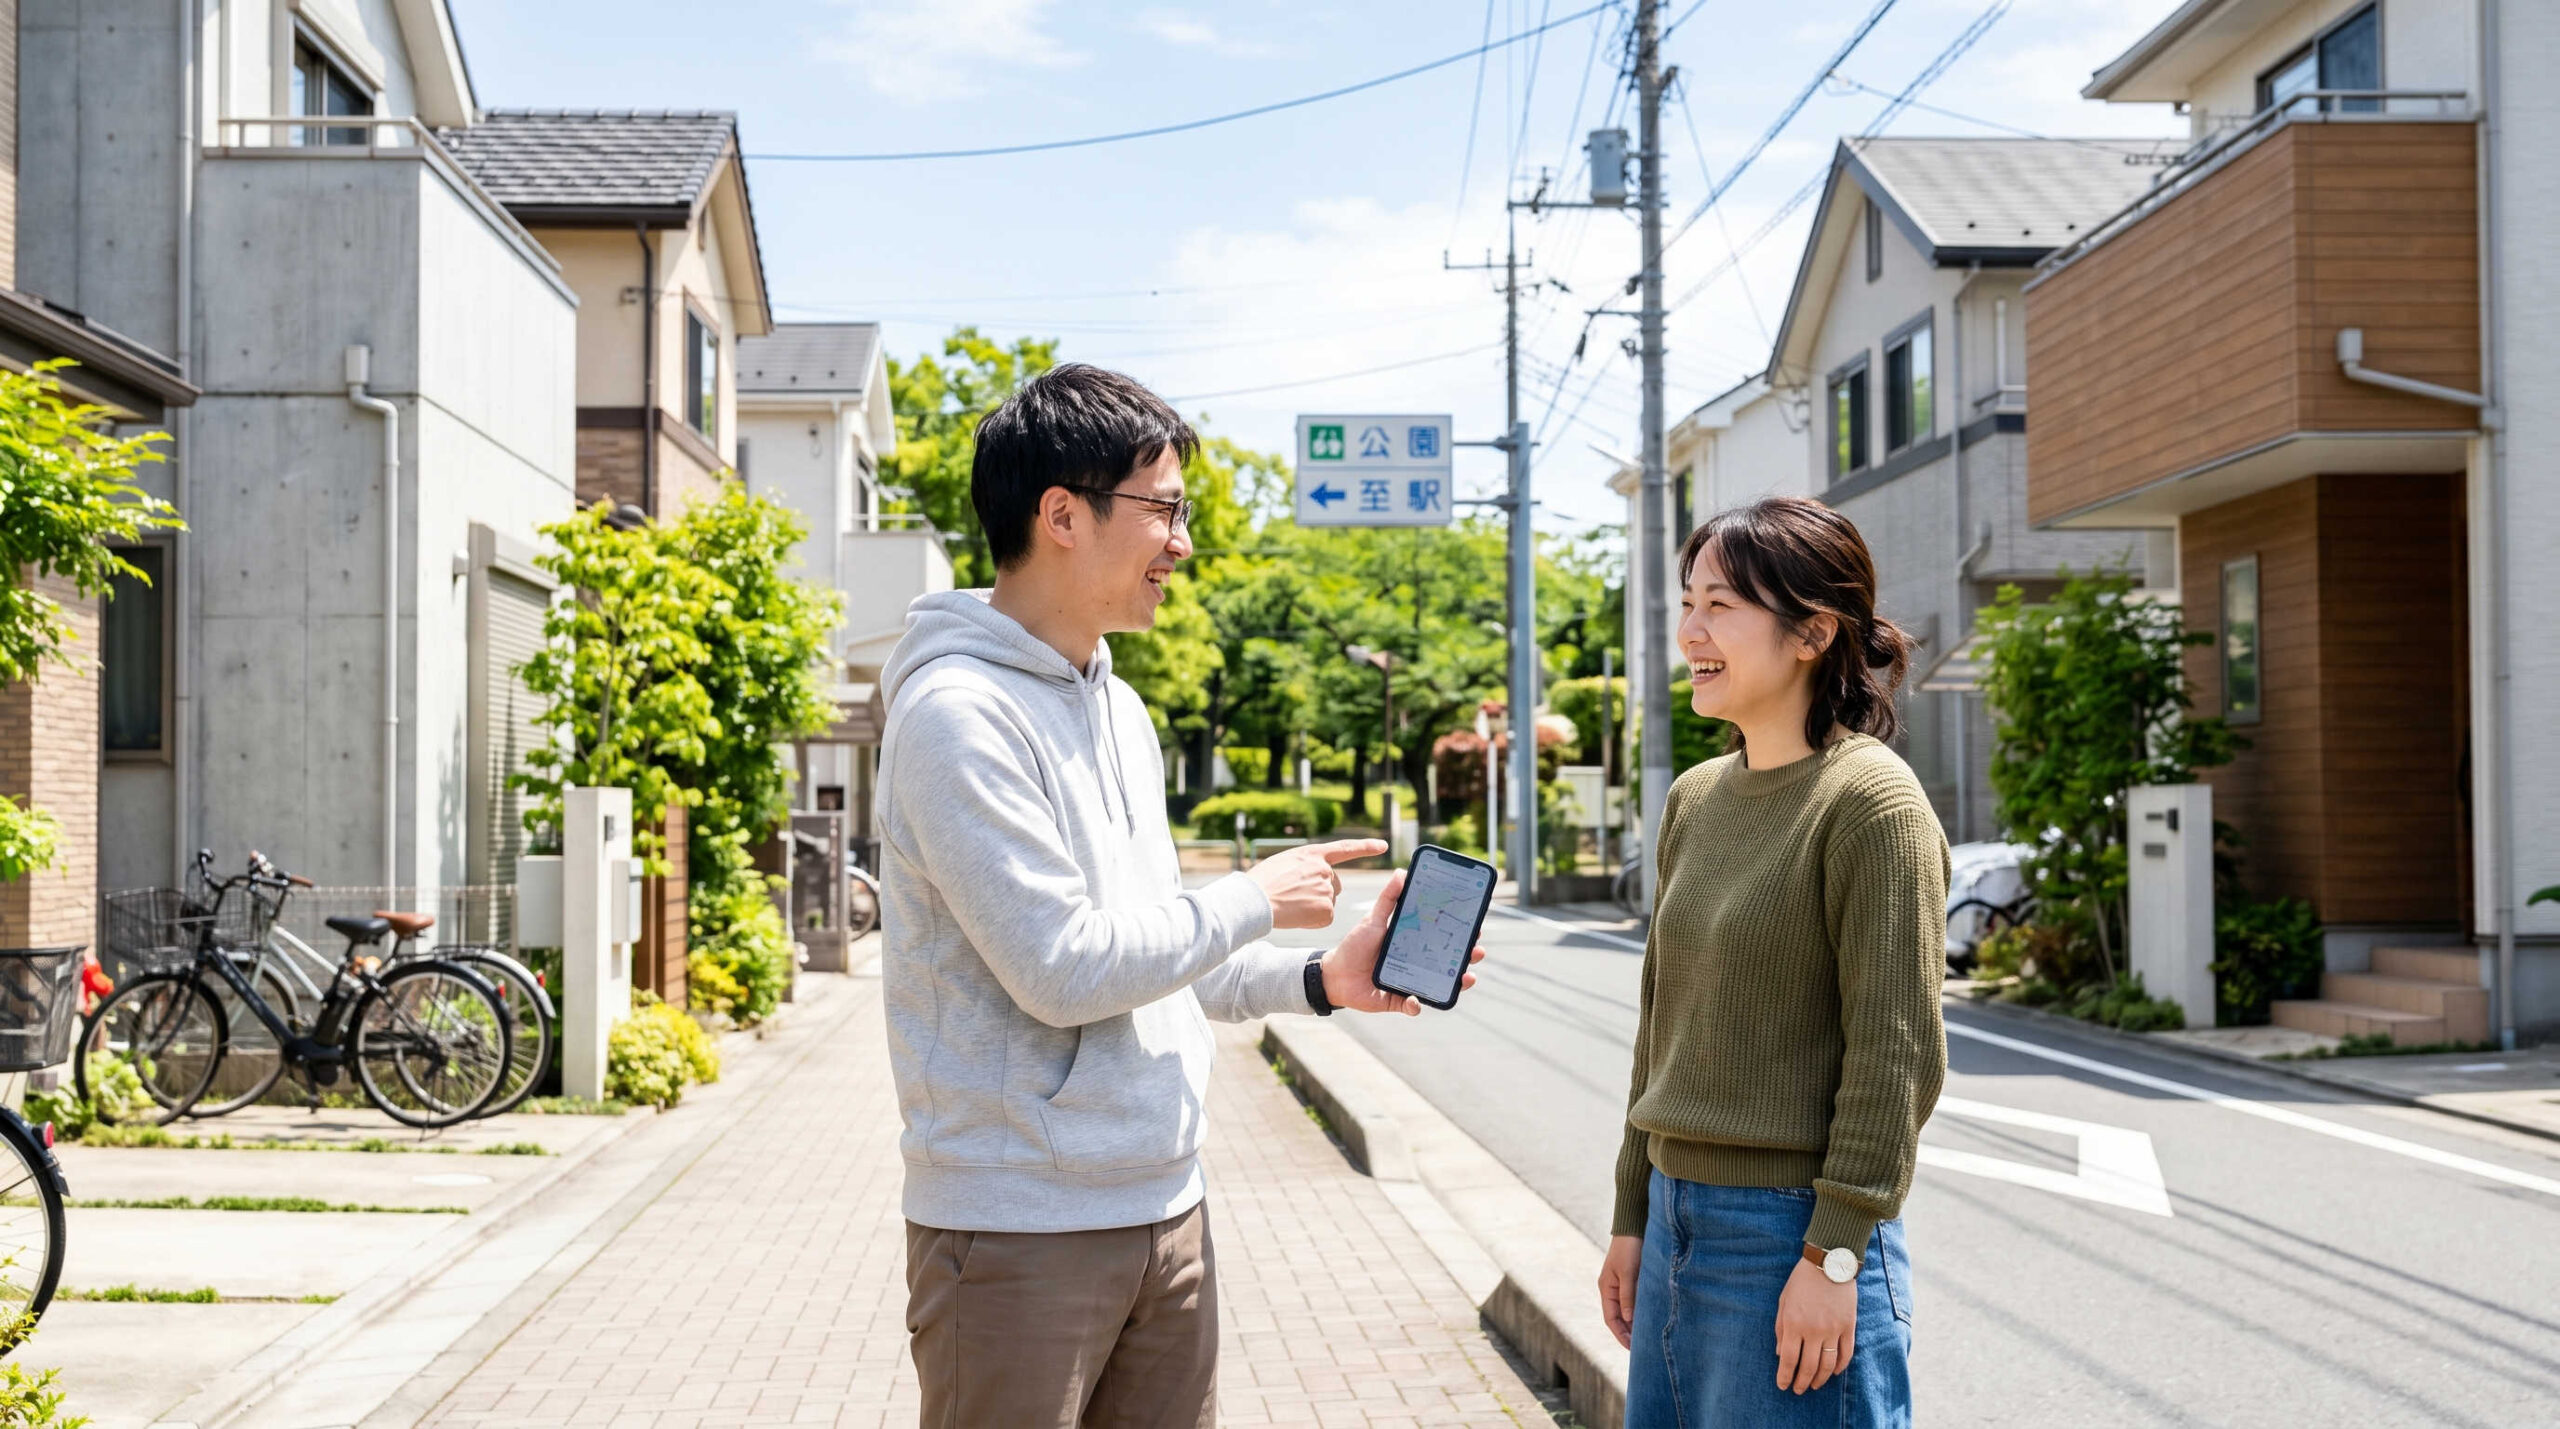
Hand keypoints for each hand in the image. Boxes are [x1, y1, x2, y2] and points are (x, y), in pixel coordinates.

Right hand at [1247, 839, 1386, 929]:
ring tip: (1291, 905)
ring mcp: (1326, 890)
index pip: (1345, 848)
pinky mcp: (1327, 910)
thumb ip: (1304, 865)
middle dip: (1321, 891)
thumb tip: (1313, 875)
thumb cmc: (1262, 882)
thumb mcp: (1284, 862)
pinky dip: (1312, 920)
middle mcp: (1324, 870)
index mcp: (1313, 854)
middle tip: (1296, 896)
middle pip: (1335, 884)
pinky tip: (1296, 915)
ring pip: (1328, 902)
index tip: (1383, 846)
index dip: (1365, 847)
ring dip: (1314, 906)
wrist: (1255, 901)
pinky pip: (1324, 918)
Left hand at [1317, 870, 1484, 1014]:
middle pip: (1450, 960)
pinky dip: (1416, 1005)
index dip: (1461, 933)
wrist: (1334, 975)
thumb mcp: (1373, 920)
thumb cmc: (1355, 945)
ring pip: (1441, 984)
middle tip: (1477, 950)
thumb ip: (1388, 899)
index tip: (1476, 926)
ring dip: (1457, 982)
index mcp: (1413, 942)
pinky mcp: (1399, 1000)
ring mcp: (1411, 982)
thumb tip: (1401, 872)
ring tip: (1466, 977)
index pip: (1443, 937)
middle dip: (1468, 956)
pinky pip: (1413, 1006)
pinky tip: (1417, 1002)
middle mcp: (1417, 962)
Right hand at [1598, 1234, 1642, 1348]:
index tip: (1632, 1348)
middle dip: (1628, 1333)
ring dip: (1635, 1323)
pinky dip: (1640, 1312)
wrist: (1634, 1227)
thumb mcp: (1628, 1273)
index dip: (1620, 1334)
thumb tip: (1628, 1319)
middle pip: (1618, 1317)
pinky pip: (1635, 1302)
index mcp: (1606, 1288)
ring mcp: (1622, 1285)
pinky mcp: (1633, 1280)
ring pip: (1627, 1311)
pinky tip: (1650, 1319)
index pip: (1611, 1319)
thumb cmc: (1630, 1249)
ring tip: (1647, 1338)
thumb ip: (1628, 1296)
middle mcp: (1612, 1289)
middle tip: (1641, 1348)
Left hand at [1773, 1255, 1857, 1394]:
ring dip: (1820, 1379)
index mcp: (1794, 1323)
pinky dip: (1840, 1366)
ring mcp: (1833, 1329)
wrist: (1829, 1262)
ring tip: (1814, 1385)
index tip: (1783, 1386)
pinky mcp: (1849, 1326)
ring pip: (1828, 1364)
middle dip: (1802, 1382)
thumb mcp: (1784, 1302)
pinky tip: (1833, 1372)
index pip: (1789, 1360)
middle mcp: (1814, 1330)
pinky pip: (1846, 1353)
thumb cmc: (1801, 1281)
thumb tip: (1781, 1354)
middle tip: (1799, 1390)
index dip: (1785, 1376)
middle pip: (1808, 1366)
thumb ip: (1781, 1329)